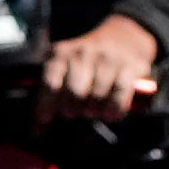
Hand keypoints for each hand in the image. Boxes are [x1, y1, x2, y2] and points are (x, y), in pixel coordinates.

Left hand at [39, 15, 167, 120]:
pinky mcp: (132, 66)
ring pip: (97, 95)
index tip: (45, 119)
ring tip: (92, 111)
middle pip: (74, 92)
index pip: (50, 83)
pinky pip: (120, 94)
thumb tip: (36, 131)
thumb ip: (47, 97)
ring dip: (93, 111)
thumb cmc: (85, 64)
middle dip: (71, 109)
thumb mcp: (61, 70)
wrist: (121, 38)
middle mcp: (84, 53)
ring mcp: (109, 58)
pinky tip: (110, 114)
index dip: (46, 106)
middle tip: (74, 113)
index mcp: (60, 54)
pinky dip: (114, 109)